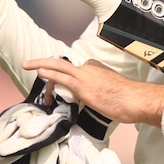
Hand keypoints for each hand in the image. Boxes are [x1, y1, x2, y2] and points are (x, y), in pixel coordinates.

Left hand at [21, 58, 163, 126]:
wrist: (135, 100)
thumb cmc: (127, 100)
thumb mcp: (109, 91)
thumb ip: (98, 92)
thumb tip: (93, 99)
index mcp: (95, 69)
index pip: (72, 70)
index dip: (58, 76)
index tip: (53, 87)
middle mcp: (88, 69)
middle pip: (62, 66)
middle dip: (44, 64)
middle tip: (30, 65)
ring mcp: (85, 76)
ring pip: (58, 68)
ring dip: (40, 65)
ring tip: (28, 66)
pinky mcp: (82, 86)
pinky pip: (61, 77)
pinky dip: (48, 73)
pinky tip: (39, 72)